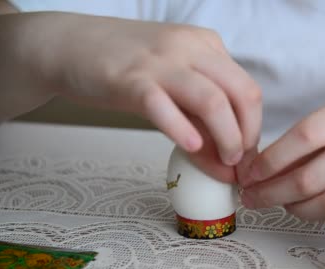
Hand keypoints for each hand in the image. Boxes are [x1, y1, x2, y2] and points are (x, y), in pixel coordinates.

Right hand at [30, 13, 261, 181]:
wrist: (69, 45)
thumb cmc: (126, 67)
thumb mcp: (173, 83)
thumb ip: (200, 117)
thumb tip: (227, 162)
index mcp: (207, 46)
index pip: (248, 90)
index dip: (255, 130)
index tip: (247, 160)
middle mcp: (191, 48)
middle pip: (242, 94)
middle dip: (249, 137)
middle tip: (240, 167)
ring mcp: (161, 62)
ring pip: (212, 100)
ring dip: (227, 139)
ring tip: (224, 165)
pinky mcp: (130, 79)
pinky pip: (163, 107)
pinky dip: (182, 131)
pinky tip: (191, 148)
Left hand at [240, 95, 324, 235]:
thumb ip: (314, 136)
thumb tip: (262, 167)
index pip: (306, 136)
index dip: (272, 159)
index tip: (250, 173)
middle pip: (314, 178)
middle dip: (273, 193)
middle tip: (253, 198)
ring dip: (298, 210)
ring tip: (284, 204)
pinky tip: (320, 213)